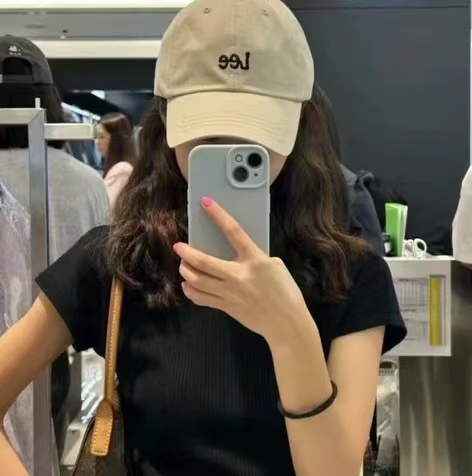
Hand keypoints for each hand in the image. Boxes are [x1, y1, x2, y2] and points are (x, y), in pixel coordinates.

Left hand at [173, 197, 313, 346]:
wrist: (287, 324)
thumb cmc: (286, 293)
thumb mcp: (275, 266)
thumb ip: (255, 258)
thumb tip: (237, 254)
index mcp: (255, 260)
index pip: (233, 231)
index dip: (218, 215)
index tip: (206, 203)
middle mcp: (238, 275)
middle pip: (204, 261)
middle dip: (186, 252)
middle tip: (178, 246)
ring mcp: (230, 293)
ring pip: (198, 280)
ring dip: (186, 271)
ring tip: (182, 265)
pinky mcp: (226, 307)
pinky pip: (202, 299)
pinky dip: (191, 291)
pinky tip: (187, 285)